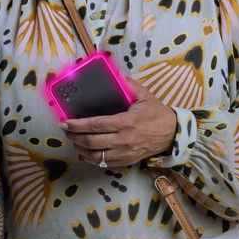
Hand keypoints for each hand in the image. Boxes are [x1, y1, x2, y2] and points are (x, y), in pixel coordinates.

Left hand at [62, 76, 177, 166]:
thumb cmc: (157, 114)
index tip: (65, 122)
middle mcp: (124, 140)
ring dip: (80, 148)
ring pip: (95, 155)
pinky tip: (84, 151)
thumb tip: (114, 74)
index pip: (95, 124)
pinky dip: (91, 158)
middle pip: (91, 141)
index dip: (77, 124)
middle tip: (65, 130)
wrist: (173, 134)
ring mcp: (125, 153)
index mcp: (126, 122)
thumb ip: (128, 85)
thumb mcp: (144, 96)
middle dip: (74, 136)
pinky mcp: (127, 161)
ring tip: (73, 139)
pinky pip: (104, 163)